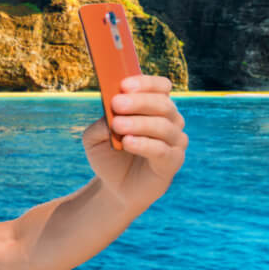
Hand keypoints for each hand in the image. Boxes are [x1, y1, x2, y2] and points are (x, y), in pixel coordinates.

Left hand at [84, 75, 187, 210]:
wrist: (115, 186)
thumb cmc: (108, 154)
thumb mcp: (94, 137)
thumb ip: (100, 124)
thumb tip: (110, 116)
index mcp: (153, 107)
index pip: (161, 87)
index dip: (146, 83)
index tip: (124, 85)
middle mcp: (169, 120)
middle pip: (163, 104)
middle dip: (139, 101)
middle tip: (117, 103)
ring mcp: (174, 141)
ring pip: (164, 126)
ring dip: (140, 123)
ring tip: (118, 126)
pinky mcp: (173, 162)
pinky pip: (163, 150)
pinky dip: (145, 144)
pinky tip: (128, 142)